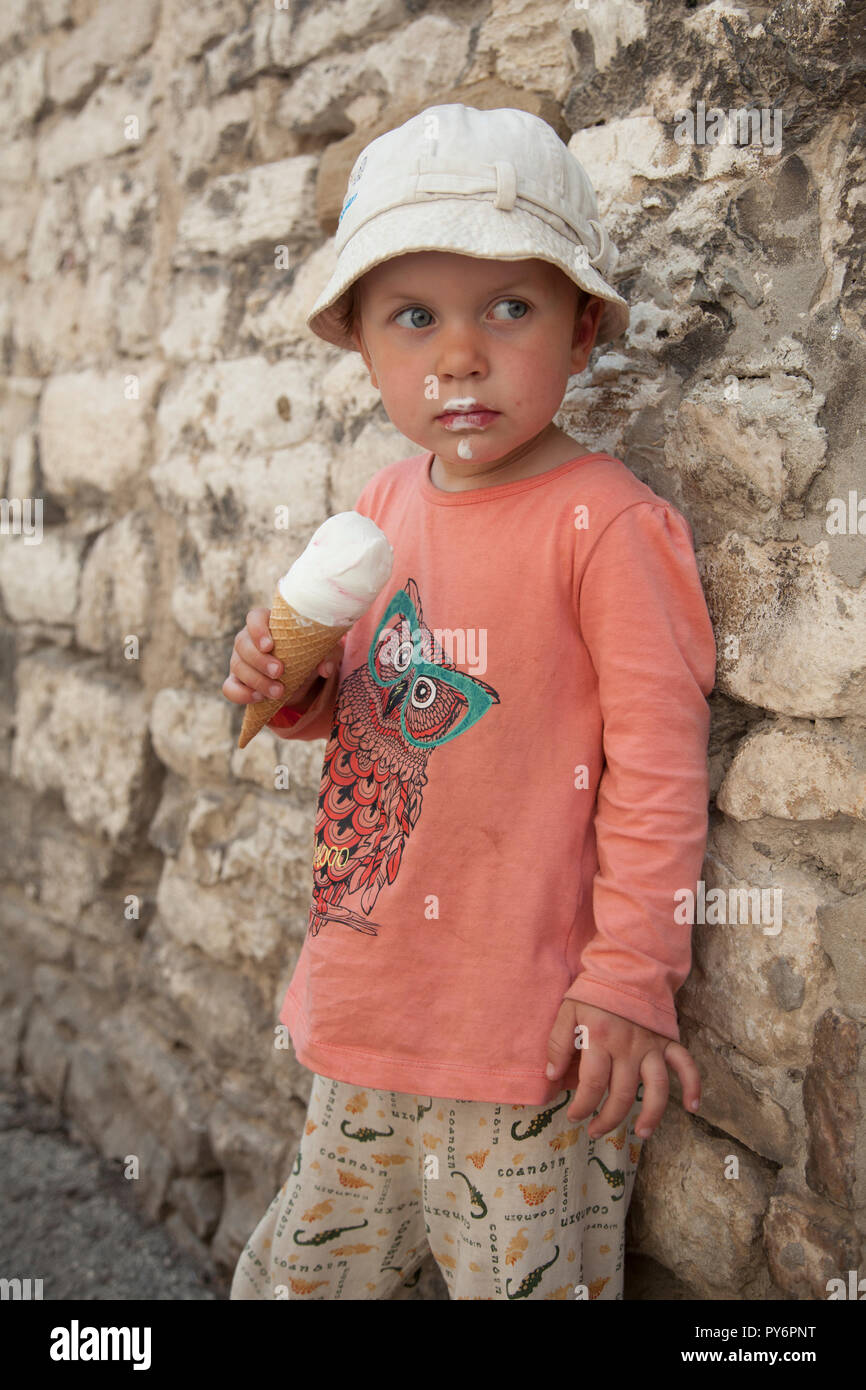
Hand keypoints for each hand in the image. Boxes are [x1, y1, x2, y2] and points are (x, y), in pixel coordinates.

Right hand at [222, 606, 344, 708]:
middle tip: (279, 672)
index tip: (270, 645)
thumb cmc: (307, 654)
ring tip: (278, 692)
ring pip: (237, 666)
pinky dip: (242, 694)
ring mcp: (239, 660)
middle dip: (260, 660)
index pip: (254, 617)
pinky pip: (229, 688)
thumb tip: (325, 668)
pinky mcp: (236, 680)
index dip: (258, 630)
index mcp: (267, 623)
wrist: (299, 677)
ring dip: (257, 680)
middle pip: (242, 643)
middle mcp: (248, 639)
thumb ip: (328, 654)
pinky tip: (259, 698)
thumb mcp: (323, 651)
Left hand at [545, 999, 700, 1139]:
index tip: (574, 1116)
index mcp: (600, 1039)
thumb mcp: (567, 1011)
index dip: (582, 1106)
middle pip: (622, 1094)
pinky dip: (693, 1086)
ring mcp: (651, 1046)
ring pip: (656, 1088)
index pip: (592, 1084)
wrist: (626, 967)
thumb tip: (552, 1076)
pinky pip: (685, 1065)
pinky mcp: (668, 1041)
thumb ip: (558, 1043)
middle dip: (607, 1119)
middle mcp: (628, 1047)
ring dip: (650, 1115)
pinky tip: (693, 1107)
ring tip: (640, 1134)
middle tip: (595, 1131)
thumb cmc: (594, 992)